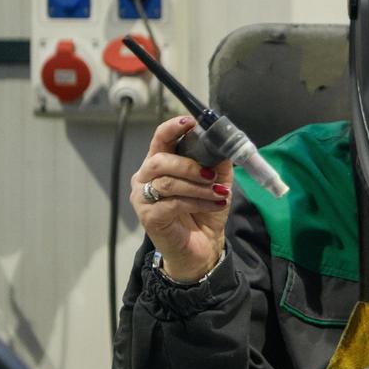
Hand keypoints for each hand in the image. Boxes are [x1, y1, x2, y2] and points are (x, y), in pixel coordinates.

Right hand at [130, 116, 232, 281]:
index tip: (190, 122)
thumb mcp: (217, 182)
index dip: (172, 128)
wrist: (202, 247)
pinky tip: (215, 204)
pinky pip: (174, 203)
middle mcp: (145, 178)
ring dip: (199, 187)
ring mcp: (143, 198)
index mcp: (160, 163)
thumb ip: (217, 162)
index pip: (159, 139)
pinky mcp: (149, 217)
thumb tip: (224, 142)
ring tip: (220, 194)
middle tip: (211, 175)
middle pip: (160, 160)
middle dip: (189, 165)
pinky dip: (198, 202)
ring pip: (169, 183)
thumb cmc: (203, 211)